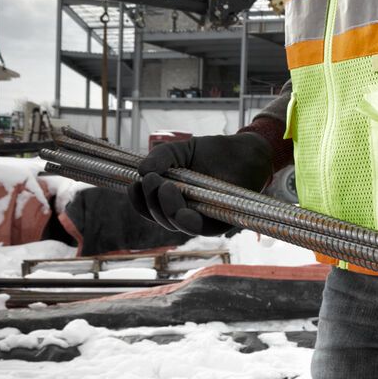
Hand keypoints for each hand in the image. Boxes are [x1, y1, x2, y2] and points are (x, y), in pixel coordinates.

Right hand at [127, 133, 273, 235]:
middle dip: (151, 201)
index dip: (138, 201)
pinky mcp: (220, 223)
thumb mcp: (179, 150)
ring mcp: (202, 219)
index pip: (150, 208)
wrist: (243, 151)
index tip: (133, 184)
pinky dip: (185, 220)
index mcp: (173, 199)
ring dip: (165, 208)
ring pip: (176, 224)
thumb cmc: (211, 153)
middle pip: (160, 218)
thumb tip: (141, 171)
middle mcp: (186, 212)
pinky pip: (199, 228)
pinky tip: (178, 207)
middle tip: (152, 179)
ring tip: (164, 186)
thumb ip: (160, 157)